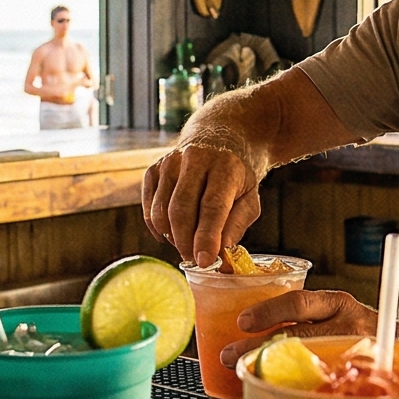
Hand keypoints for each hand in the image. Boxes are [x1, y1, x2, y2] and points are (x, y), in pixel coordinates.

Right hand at [141, 143, 261, 267]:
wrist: (219, 137)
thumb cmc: (237, 175)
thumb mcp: (250, 198)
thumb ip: (236, 225)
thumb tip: (219, 254)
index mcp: (225, 166)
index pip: (212, 206)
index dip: (206, 237)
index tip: (204, 261)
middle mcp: (194, 159)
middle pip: (181, 210)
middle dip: (186, 242)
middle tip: (194, 260)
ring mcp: (169, 162)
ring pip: (161, 212)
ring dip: (172, 237)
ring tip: (187, 244)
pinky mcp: (153, 170)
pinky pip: (149, 209)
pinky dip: (158, 229)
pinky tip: (173, 233)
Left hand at [212, 289, 376, 373]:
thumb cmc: (358, 329)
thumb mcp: (337, 312)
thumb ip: (307, 317)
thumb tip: (247, 323)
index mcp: (338, 303)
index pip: (300, 303)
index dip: (269, 311)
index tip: (242, 321)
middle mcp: (347, 326)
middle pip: (297, 335)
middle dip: (258, 347)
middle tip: (229, 355)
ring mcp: (353, 354)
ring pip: (307, 361)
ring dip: (270, 368)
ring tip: (244, 374)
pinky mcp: (358, 378)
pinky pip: (322, 384)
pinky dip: (295, 388)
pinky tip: (275, 392)